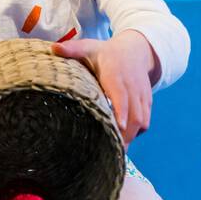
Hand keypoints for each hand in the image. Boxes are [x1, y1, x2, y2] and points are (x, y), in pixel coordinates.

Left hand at [51, 31, 155, 147]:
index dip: (121, 111)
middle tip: (110, 152)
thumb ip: (72, 49)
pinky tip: (121, 141)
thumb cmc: (107, 52)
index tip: (118, 126)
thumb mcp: (89, 47)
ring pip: (141, 121)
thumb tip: (53, 47)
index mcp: (116, 75)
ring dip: (129, 137)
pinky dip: (135, 133)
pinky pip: (144, 122)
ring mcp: (142, 96)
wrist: (137, 51)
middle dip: (124, 134)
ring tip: (114, 152)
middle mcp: (132, 88)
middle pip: (134, 115)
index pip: (122, 95)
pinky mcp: (147, 103)